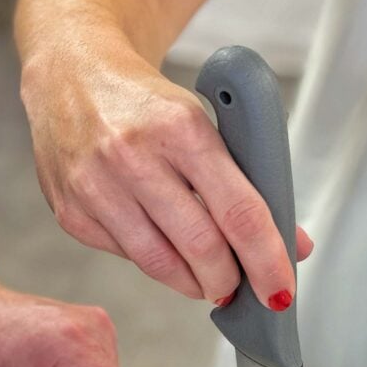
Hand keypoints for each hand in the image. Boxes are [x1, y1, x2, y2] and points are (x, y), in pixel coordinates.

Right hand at [21, 45, 313, 309]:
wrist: (72, 76)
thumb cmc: (149, 105)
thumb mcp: (207, 126)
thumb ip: (251, 186)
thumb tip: (294, 247)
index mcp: (181, 127)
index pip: (239, 212)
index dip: (266, 261)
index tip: (280, 291)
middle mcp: (133, 155)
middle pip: (202, 247)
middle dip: (229, 280)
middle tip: (239, 286)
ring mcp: (96, 187)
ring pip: (162, 264)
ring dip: (195, 283)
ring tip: (207, 278)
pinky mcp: (71, 213)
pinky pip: (128, 258)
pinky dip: (156, 262)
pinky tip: (162, 246)